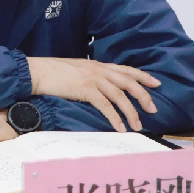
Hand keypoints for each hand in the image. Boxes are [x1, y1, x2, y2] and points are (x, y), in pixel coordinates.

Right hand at [27, 57, 160, 131]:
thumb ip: (90, 77)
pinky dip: (115, 117)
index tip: (157, 83)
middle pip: (128, 82)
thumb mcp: (76, 71)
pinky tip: (120, 127)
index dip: (143, 76)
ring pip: (119, 95)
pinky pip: (105, 105)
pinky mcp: (84, 88)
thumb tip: (100, 88)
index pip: (125, 69)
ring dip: (131, 111)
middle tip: (153, 109)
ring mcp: (92, 78)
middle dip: (143, 95)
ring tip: (138, 125)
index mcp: (97, 65)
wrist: (36, 72)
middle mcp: (98, 69)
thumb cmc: (53, 73)